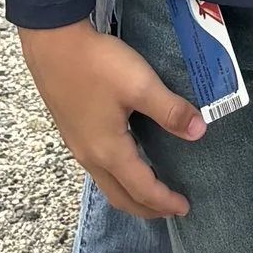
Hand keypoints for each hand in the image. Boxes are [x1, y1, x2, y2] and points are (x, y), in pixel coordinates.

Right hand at [18, 23, 204, 218]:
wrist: (53, 44)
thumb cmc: (98, 65)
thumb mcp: (140, 84)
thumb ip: (170, 110)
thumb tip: (200, 132)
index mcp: (109, 151)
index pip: (142, 189)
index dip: (164, 201)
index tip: (185, 208)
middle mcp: (90, 156)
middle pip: (120, 196)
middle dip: (146, 208)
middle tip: (170, 209)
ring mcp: (77, 146)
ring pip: (107, 184)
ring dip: (130, 194)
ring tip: (151, 192)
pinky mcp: (72, 132)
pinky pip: (98, 169)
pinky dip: (117, 178)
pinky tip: (126, 162)